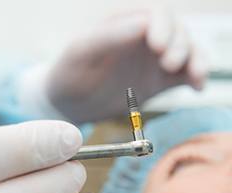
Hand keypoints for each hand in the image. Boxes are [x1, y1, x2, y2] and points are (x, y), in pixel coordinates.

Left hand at [47, 9, 207, 122]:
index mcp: (124, 23)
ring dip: (195, 60)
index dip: (162, 27)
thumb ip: (109, 36)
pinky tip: (197, 88)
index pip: (155, 14)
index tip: (158, 46)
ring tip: (194, 77)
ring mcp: (152, 60)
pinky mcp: (159, 81)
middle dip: (179, 45)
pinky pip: (184, 75)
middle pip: (176, 31)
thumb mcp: (81, 52)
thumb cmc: (68, 73)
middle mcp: (143, 38)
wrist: (68, 105)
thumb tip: (143, 23)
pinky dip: (195, 78)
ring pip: (186, 51)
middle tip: (168, 64)